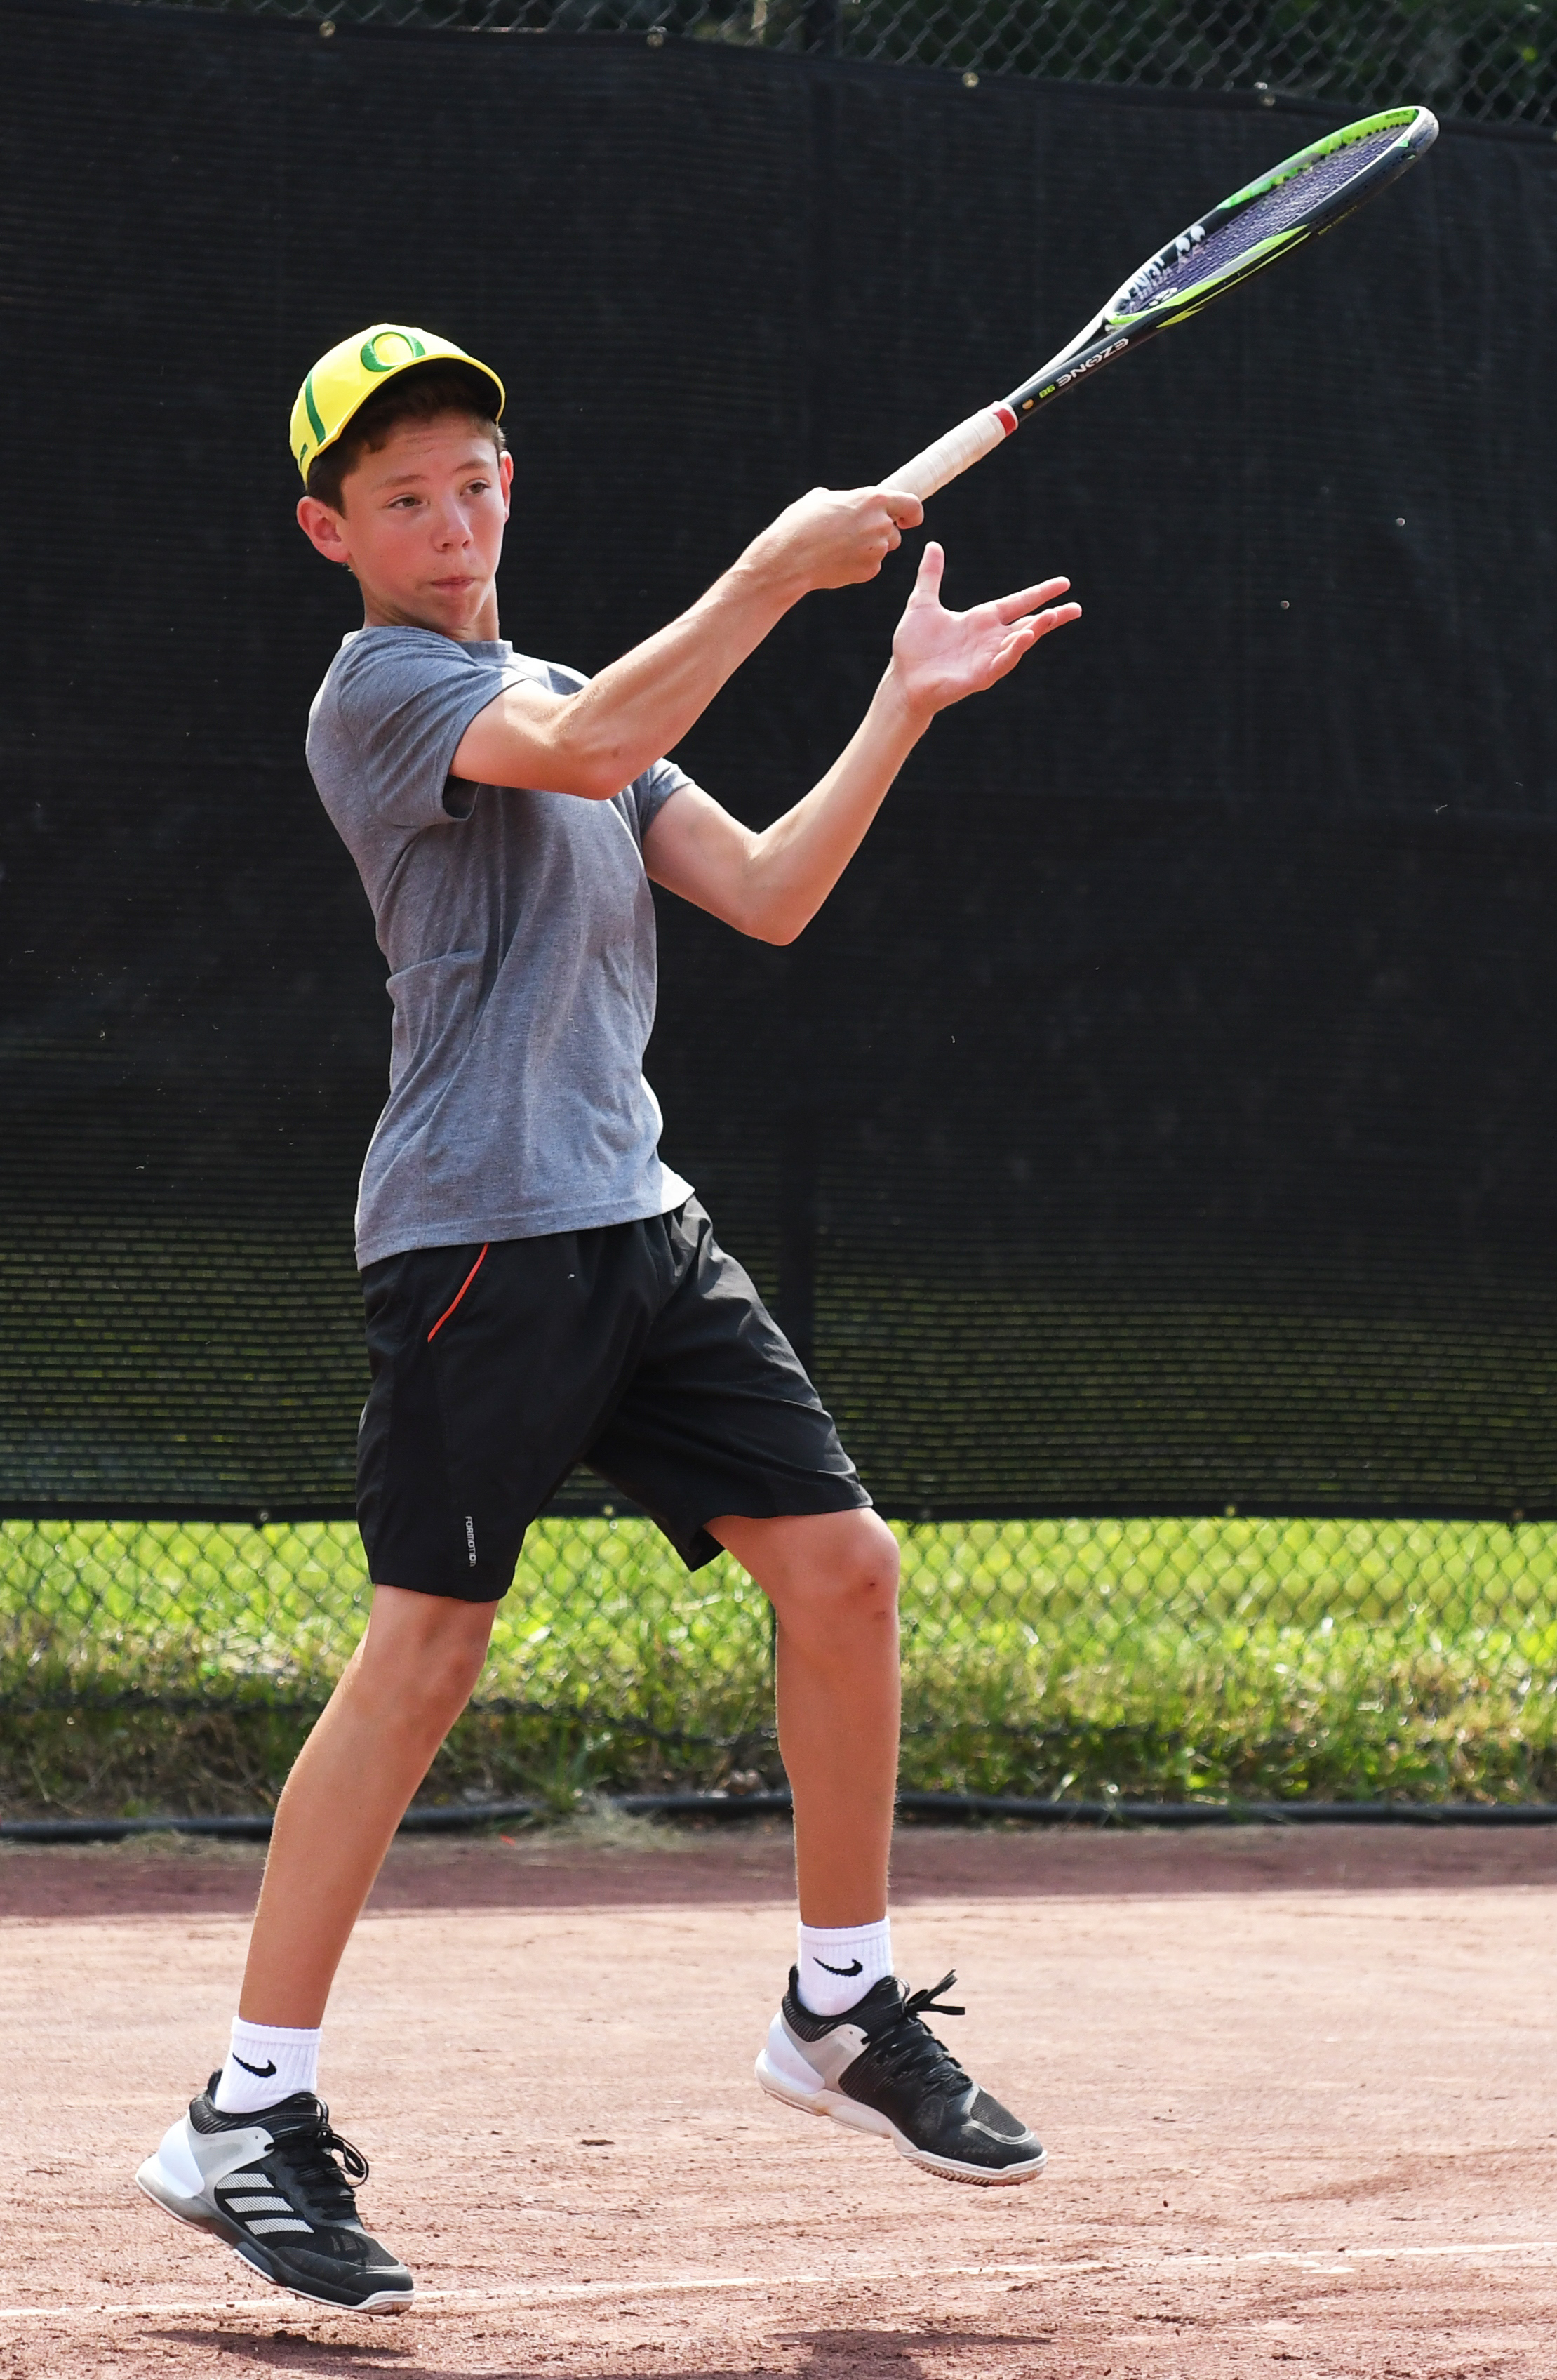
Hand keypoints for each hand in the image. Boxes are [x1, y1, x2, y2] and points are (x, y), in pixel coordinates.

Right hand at [748, 483, 925, 596]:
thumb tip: (851, 505)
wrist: (790, 558)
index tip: (907, 520)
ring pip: (882, 549)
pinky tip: (836, 561)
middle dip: (880, 534)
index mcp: (873, 500)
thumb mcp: (822, 498)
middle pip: (894, 532)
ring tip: (840, 547)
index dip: (912, 514)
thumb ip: (847, 500)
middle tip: (854, 535)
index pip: (912, 505)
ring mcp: (877, 550)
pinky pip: (871, 566)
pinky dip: (858, 564)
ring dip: (869, 549)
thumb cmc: (801, 524)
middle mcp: (880, 524)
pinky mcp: (869, 571)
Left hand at [885, 542, 1080, 721]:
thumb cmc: (914, 647)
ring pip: (1019, 642)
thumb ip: (930, 576)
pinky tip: (1026, 637)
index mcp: (982, 620)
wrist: (903, 679)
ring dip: (1036, 630)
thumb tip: (933, 546)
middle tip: (1076, 608)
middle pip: (1029, 624)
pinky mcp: (979, 677)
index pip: (1018, 602)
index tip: (1063, 583)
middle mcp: (990, 638)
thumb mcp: (922, 604)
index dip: (1040, 593)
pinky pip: (1002, 663)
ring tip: (1052, 616)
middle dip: (1052, 616)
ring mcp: (987, 658)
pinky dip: (1014, 650)